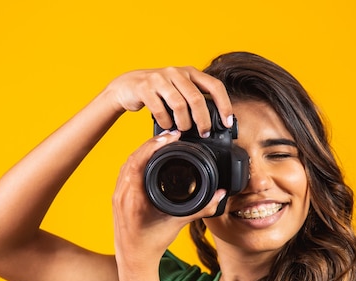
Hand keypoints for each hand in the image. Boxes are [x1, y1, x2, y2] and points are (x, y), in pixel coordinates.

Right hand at [102, 66, 233, 137]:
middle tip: (204, 132)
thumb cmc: (158, 91)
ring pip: (179, 105)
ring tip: (183, 130)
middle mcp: (176, 72)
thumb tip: (214, 121)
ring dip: (183, 123)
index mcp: (190, 72)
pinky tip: (167, 126)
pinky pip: (160, 110)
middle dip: (203, 120)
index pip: (215, 86)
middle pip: (197, 98)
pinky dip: (166, 122)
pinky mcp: (145, 88)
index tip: (227, 123)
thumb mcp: (179, 89)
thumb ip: (194, 99)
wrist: (128, 85)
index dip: (224, 105)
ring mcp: (160, 79)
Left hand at [112, 130, 226, 274]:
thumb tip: (220, 195)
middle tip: (171, 136)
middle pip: (133, 157)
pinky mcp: (118, 196)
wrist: (134, 260)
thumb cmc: (152, 245)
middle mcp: (122, 194)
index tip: (170, 137)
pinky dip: (138, 160)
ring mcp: (117, 194)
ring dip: (144, 150)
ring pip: (128, 163)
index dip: (154, 145)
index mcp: (133, 199)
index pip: (139, 162)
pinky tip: (150, 156)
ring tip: (162, 142)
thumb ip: (201, 208)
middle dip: (152, 143)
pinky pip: (126, 171)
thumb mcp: (178, 224)